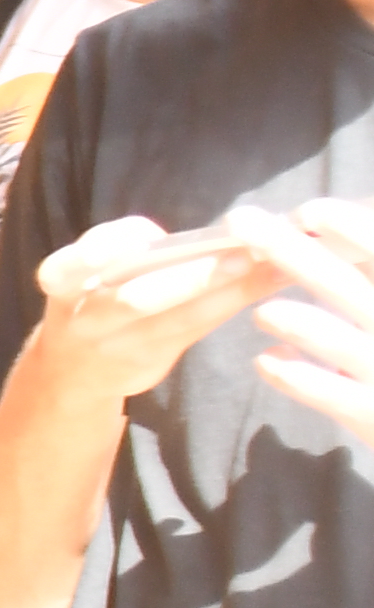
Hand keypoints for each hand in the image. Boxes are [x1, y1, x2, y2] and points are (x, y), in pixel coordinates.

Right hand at [23, 213, 289, 415]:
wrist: (73, 371)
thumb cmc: (91, 300)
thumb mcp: (85, 270)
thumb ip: (128, 247)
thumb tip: (210, 227)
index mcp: (60, 283)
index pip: (69, 265)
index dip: (99, 252)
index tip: (148, 238)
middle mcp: (84, 318)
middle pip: (135, 300)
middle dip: (192, 277)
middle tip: (243, 255)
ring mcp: (118, 346)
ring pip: (178, 320)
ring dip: (228, 292)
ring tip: (273, 268)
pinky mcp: (149, 364)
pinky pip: (196, 330)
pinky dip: (234, 302)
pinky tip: (270, 283)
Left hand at [253, 201, 373, 430]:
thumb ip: (363, 279)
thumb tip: (321, 227)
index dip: (353, 231)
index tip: (310, 210)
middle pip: (351, 289)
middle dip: (300, 257)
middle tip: (246, 225)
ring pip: (344, 343)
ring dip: (300, 323)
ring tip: (261, 312)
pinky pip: (336, 397)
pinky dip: (299, 377)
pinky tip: (265, 360)